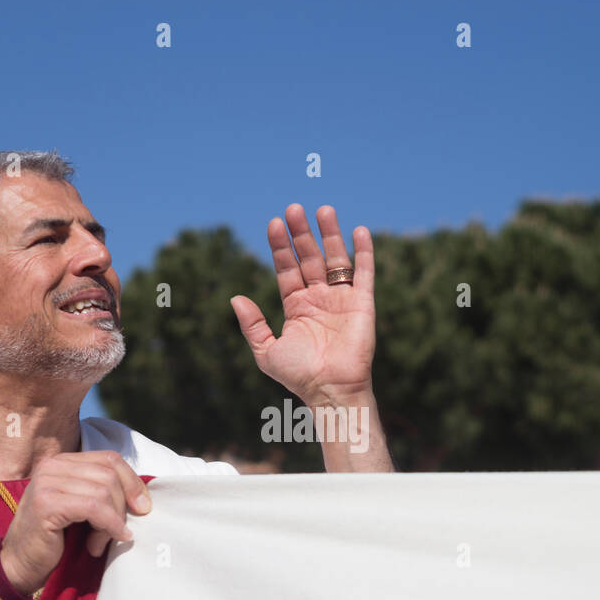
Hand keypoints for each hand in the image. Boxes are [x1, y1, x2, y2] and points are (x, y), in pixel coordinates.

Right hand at [0, 451, 150, 596]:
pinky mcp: (46, 502)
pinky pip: (94, 507)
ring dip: (112, 521)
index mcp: (63, 462)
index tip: (143, 507)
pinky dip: (108, 526)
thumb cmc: (55, 539)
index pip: (110, 458)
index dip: (132, 482)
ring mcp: (46, 482)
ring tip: (101, 542)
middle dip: (122, 506)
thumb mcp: (82, 509)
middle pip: (110, 474)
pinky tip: (104, 542)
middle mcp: (52, 466)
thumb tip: (143, 499)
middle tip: (117, 532)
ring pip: (104, 491)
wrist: (20, 565)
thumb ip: (103, 494)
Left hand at [230, 204, 376, 405]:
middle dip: (302, 234)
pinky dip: (364, 252)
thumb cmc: (299, 376)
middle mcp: (319, 299)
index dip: (281, 247)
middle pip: (309, 258)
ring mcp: (341, 299)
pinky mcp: (362, 304)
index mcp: (297, 307)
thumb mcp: (266, 351)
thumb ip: (252, 325)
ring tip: (322, 210)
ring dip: (330, 234)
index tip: (274, 224)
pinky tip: (358, 231)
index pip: (287, 269)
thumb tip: (235, 298)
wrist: (330, 390)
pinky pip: (364, 273)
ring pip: (335, 259)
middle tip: (293, 209)